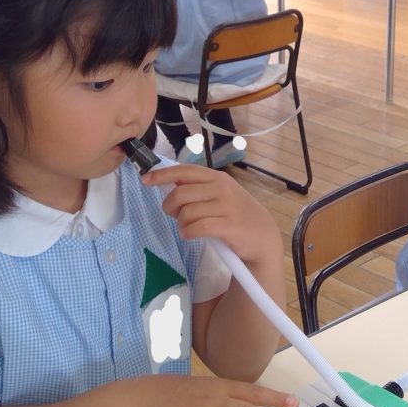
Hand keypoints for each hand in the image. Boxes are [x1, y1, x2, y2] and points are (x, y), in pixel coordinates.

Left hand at [144, 164, 282, 264]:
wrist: (262, 235)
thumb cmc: (237, 214)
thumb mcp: (221, 194)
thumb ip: (199, 188)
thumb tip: (170, 183)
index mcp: (217, 178)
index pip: (184, 171)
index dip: (162, 175)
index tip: (145, 180)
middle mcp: (221, 188)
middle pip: (180, 194)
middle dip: (170, 207)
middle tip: (173, 215)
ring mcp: (226, 207)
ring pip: (187, 213)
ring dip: (181, 224)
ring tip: (187, 228)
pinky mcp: (228, 226)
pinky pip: (197, 228)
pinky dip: (188, 233)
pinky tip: (190, 235)